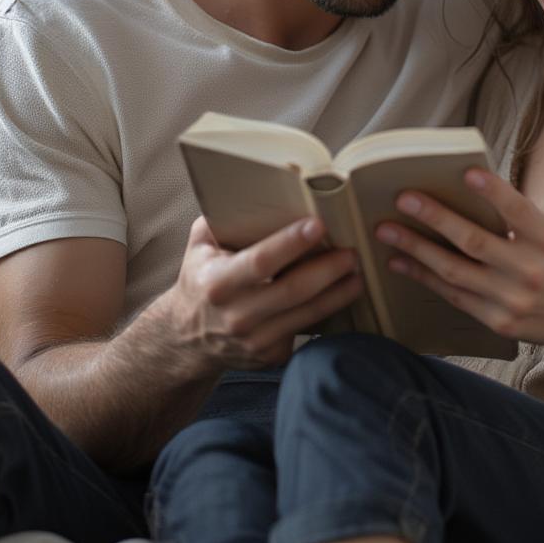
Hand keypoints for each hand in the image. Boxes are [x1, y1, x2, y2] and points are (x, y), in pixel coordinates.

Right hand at [158, 215, 361, 371]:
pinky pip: (307, 329)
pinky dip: (328, 311)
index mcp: (217, 282)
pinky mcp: (270, 355)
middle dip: (329, 269)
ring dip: (339, 292)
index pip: (261, 262)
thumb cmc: (200, 279)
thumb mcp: (200, 246)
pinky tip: (342, 293)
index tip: (319, 225)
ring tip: (358, 272)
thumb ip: (222, 218)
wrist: (185, 339)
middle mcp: (236, 315)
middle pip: (294, 290)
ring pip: (308, 314)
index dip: (291, 244)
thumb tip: (261, 187)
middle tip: (352, 252)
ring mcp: (254, 340)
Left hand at [375, 170, 543, 348]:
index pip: (518, 211)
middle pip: (474, 241)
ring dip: (416, 250)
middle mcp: (531, 270)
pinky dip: (425, 278)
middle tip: (403, 199)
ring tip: (386, 231)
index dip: (493, 192)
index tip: (466, 173)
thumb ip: (522, 216)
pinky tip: (401, 263)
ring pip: (455, 271)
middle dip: (435, 218)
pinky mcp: (500, 322)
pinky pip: (455, 296)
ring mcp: (514, 299)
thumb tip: (469, 193)